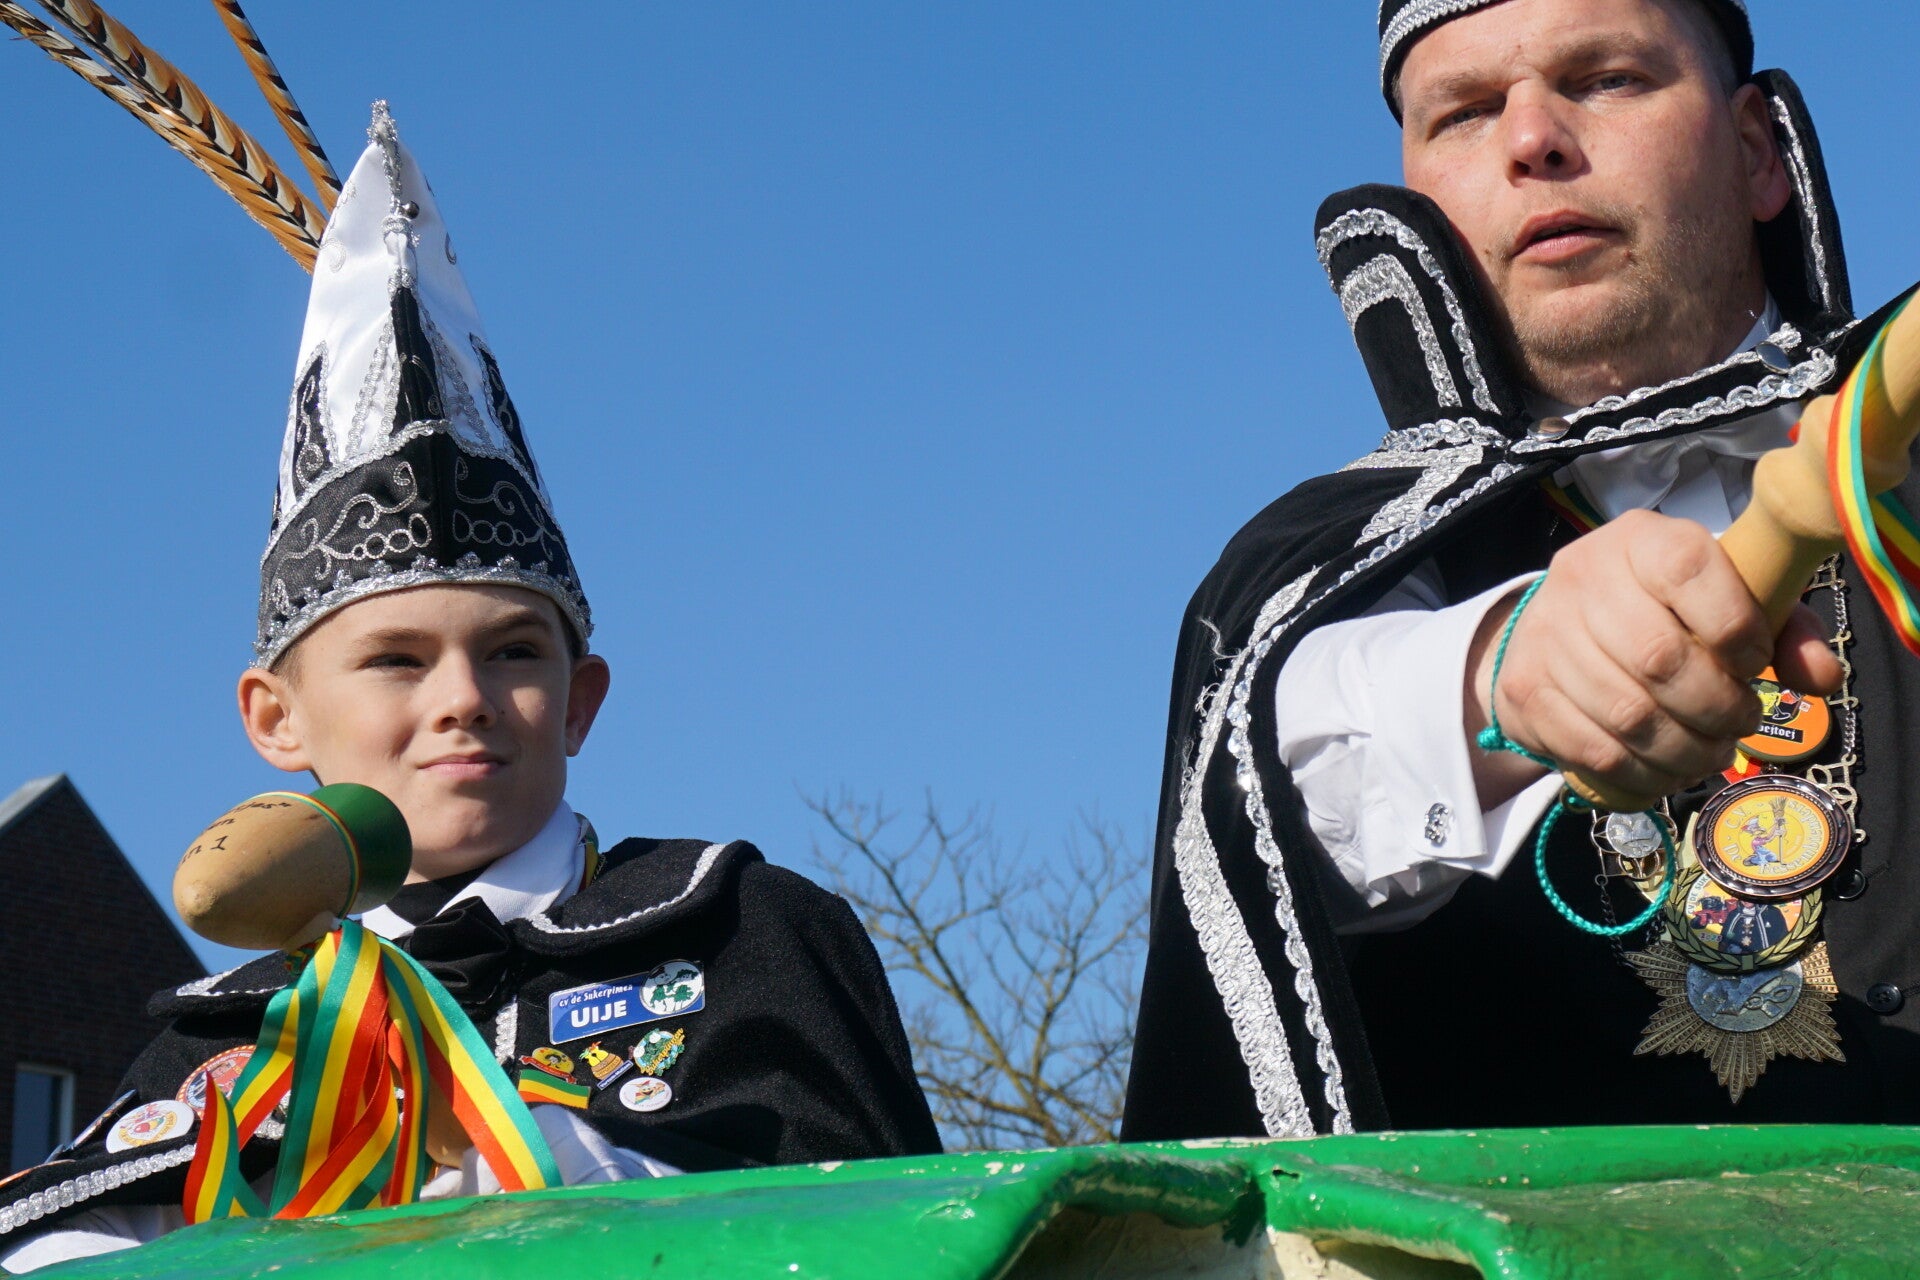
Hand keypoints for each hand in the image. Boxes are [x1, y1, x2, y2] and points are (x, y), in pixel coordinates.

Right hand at [1465, 510, 1842, 811]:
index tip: (1754, 662)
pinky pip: (1594, 750)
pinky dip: (1643, 773)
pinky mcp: (1525, 690)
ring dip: (1685, 749)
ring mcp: (1545, 635)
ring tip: (1710, 751)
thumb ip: (1784, 629)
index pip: (1688, 569)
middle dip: (1717, 707)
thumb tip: (1820, 678)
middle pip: (1659, 658)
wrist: (1555, 627)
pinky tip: (1667, 768)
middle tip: (1740, 722)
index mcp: (1640, 540)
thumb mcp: (1725, 597)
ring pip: (1628, 715)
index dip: (1735, 626)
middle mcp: (1582, 578)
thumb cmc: (1659, 610)